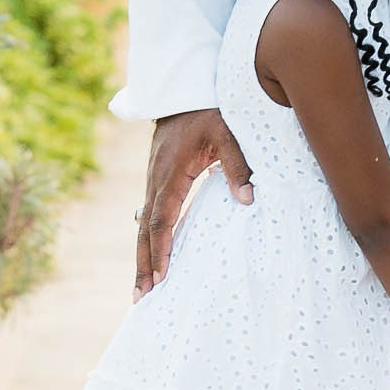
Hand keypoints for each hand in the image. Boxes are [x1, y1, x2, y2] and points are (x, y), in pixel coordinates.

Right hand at [136, 108, 251, 294]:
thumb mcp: (227, 132)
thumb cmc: (207, 111)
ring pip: (142, 226)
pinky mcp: (157, 182)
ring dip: (142, 257)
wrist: (183, 91)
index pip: (161, 219)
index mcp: (170, 174)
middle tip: (141, 297)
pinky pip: (149, 217)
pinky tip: (151, 259)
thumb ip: (237, 164)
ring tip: (141, 289)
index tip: (160, 277)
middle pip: (144, 230)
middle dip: (143, 264)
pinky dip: (147, 241)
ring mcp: (153, 182)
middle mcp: (155, 182)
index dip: (160, 249)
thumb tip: (248, 199)